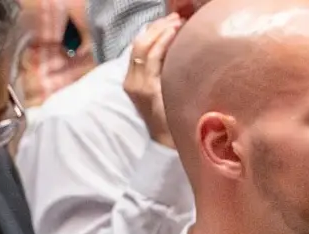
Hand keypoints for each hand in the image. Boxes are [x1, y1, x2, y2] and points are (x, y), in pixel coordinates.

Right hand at [123, 12, 182, 149]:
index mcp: (131, 81)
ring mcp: (137, 85)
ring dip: (161, 30)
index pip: (137, 47)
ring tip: (178, 21)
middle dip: (156, 26)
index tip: (170, 21)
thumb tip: (174, 48)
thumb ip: (162, 72)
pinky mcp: (147, 89)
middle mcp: (130, 81)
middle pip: (138, 43)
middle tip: (176, 16)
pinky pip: (152, 58)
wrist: (167, 142)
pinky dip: (163, 41)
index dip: (152, 31)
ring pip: (143, 46)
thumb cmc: (169, 117)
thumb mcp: (162, 90)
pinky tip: (175, 33)